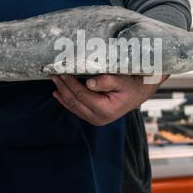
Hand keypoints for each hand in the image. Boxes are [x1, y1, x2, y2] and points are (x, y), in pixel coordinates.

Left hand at [51, 74, 167, 125]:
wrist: (138, 94)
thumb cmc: (130, 85)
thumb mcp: (121, 81)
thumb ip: (106, 81)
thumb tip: (89, 83)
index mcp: (105, 110)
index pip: (82, 95)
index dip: (70, 83)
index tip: (62, 72)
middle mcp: (98, 118)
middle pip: (75, 102)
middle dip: (63, 88)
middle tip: (54, 75)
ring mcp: (95, 120)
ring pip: (73, 106)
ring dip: (62, 93)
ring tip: (54, 81)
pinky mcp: (93, 118)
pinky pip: (76, 109)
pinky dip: (66, 101)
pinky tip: (58, 94)